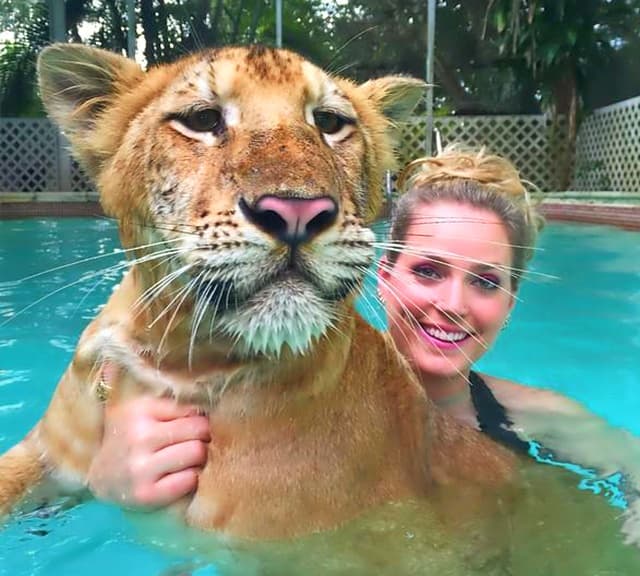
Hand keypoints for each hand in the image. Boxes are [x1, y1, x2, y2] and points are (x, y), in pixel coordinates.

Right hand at [87, 396, 210, 507]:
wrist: (102, 477)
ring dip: (199, 457)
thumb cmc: (131, 438)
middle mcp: (138, 437)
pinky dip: (191, 478)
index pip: (191, 410)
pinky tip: (179, 476)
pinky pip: (189, 480)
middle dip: (203, 437)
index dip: (198, 419)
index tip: (190, 427)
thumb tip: (209, 410)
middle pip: (199, 430)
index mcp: (139, 411)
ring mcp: (140, 468)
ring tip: (186, 459)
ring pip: (197, 453)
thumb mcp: (143, 412)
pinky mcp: (146, 494)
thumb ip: (174, 406)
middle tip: (193, 443)